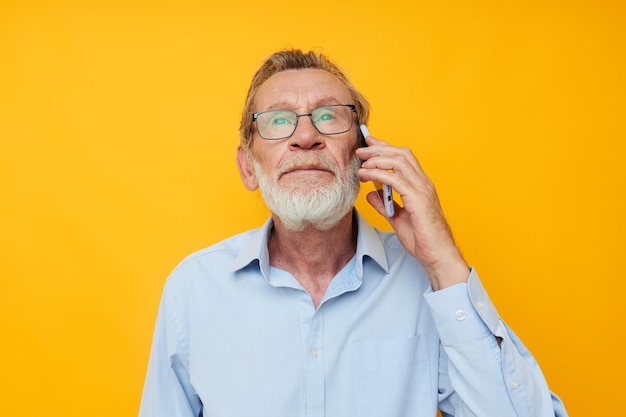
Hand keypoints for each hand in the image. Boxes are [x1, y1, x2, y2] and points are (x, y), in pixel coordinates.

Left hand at [355, 134, 468, 289]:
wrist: (438, 256)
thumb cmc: (423, 240)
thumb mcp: (397, 219)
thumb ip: (385, 204)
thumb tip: (371, 194)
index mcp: (421, 186)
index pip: (404, 158)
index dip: (386, 147)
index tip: (369, 143)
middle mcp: (424, 183)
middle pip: (401, 154)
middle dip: (379, 148)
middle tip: (361, 148)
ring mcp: (423, 190)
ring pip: (399, 162)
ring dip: (377, 158)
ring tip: (361, 161)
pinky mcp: (418, 200)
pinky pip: (396, 180)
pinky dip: (379, 174)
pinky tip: (366, 175)